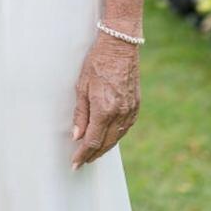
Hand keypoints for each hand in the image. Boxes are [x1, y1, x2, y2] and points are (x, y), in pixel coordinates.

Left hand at [70, 31, 139, 170]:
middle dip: (93, 155)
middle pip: (106, 143)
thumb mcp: (82, 86)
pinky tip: (108, 138)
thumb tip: (77, 136)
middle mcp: (120, 114)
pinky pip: (125, 128)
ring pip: (117, 138)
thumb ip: (80, 114)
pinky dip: (115, 136)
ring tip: (93, 153)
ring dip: (105, 147)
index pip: (92, 141)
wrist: (120, 47)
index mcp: (104, 109)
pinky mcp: (136, 106)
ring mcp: (130, 111)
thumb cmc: (97, 63)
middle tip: (82, 162)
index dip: (83, 154)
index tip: (75, 163)